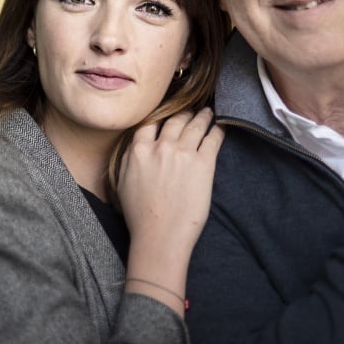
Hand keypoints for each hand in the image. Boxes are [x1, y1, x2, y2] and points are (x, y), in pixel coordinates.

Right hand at [118, 108, 223, 312]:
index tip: (168, 111)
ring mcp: (183, 153)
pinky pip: (213, 138)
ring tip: (207, 112)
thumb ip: (129, 158)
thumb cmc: (139, 216)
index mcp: (139, 150)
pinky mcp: (204, 164)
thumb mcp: (123, 181)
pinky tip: (220, 126)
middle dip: (184, 111)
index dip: (161, 113)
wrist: (159, 235)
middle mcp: (161, 146)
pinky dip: (217, 129)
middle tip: (191, 108)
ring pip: (195, 124)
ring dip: (202, 116)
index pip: (151, 121)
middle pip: (175, 119)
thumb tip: (136, 147)